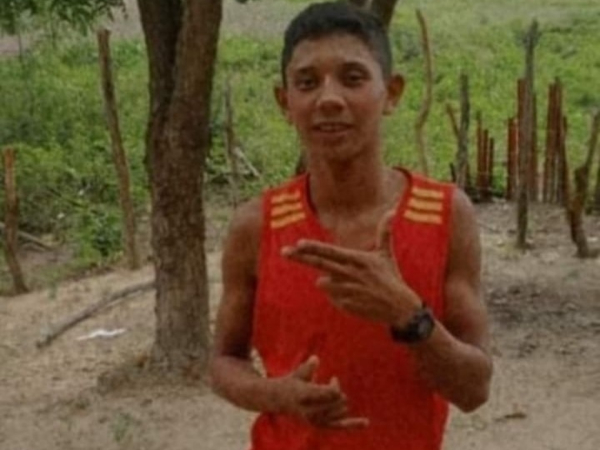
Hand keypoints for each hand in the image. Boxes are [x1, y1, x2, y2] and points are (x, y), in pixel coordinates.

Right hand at [272, 355, 368, 428]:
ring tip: (331, 396)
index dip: (335, 386)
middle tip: (331, 385)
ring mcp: (315, 420)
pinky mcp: (320, 425)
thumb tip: (315, 359)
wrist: (279, 401)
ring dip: (341, 401)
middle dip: (338, 392)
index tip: (334, 379)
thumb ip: (307, 368)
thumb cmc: (291, 382)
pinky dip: (353, 424)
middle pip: (338, 401)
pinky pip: (339, 425)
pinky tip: (366, 422)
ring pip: (341, 410)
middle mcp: (310, 411)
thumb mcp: (298, 373)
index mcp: (305, 397)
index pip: (331, 393)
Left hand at [282, 212, 421, 326]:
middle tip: (284, 251)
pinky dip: (337, 296)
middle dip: (300, 257)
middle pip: (319, 264)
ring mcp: (345, 290)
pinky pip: (332, 297)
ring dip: (330, 282)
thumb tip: (391, 211)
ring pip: (324, 282)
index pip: (330, 252)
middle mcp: (349, 273)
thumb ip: (384, 232)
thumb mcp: (385, 254)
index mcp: (357, 260)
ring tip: (352, 285)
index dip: (313, 248)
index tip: (298, 243)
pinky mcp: (344, 304)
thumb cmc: (391, 278)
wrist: (399, 308)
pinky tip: (354, 297)